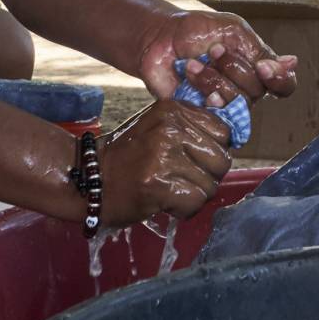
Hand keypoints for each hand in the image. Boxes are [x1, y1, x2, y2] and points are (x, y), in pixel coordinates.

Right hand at [96, 99, 231, 222]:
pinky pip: (196, 202)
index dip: (213, 151)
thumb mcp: (158, 127)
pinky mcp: (159, 184)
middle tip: (183, 180)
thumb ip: (191, 127)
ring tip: (171, 191)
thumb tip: (230, 141)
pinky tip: (166, 203)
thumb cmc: (128, 156)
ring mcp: (164, 155)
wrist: (88, 180)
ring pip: (211, 185)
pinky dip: (185, 210)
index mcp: (173, 109)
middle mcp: (171, 128)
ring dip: (195, 195)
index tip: (194, 160)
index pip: (223, 132)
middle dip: (208, 176)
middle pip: (222, 160)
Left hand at [135, 10, 298, 106]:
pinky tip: (190, 78)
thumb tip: (292, 63)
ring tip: (194, 64)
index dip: (279, 79)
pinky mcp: (201, 115)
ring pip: (236, 104)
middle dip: (235, 68)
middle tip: (214, 51)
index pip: (284, 85)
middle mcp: (244, 90)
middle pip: (258, 92)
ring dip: (214, 79)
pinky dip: (203, 93)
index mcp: (256, 68)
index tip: (263, 67)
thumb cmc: (196, 31)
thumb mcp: (233, 30)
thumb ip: (259, 50)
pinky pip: (213, 115)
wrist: (160, 37)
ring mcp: (223, 105)